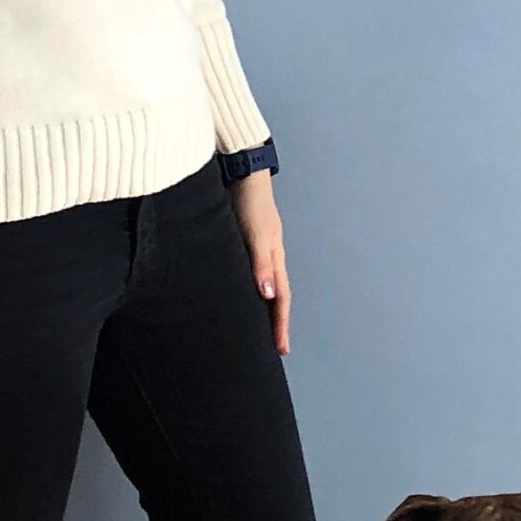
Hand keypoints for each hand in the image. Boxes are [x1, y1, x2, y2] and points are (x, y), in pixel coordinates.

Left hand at [231, 171, 289, 354]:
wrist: (240, 170)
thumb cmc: (248, 200)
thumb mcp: (256, 234)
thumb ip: (261, 263)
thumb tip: (269, 296)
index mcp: (274, 257)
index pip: (281, 299)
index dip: (280, 325)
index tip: (281, 350)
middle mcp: (268, 256)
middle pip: (275, 297)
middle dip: (275, 324)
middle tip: (272, 349)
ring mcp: (257, 248)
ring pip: (263, 286)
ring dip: (263, 309)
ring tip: (256, 330)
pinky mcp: (242, 241)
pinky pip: (249, 274)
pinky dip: (249, 290)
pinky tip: (239, 296)